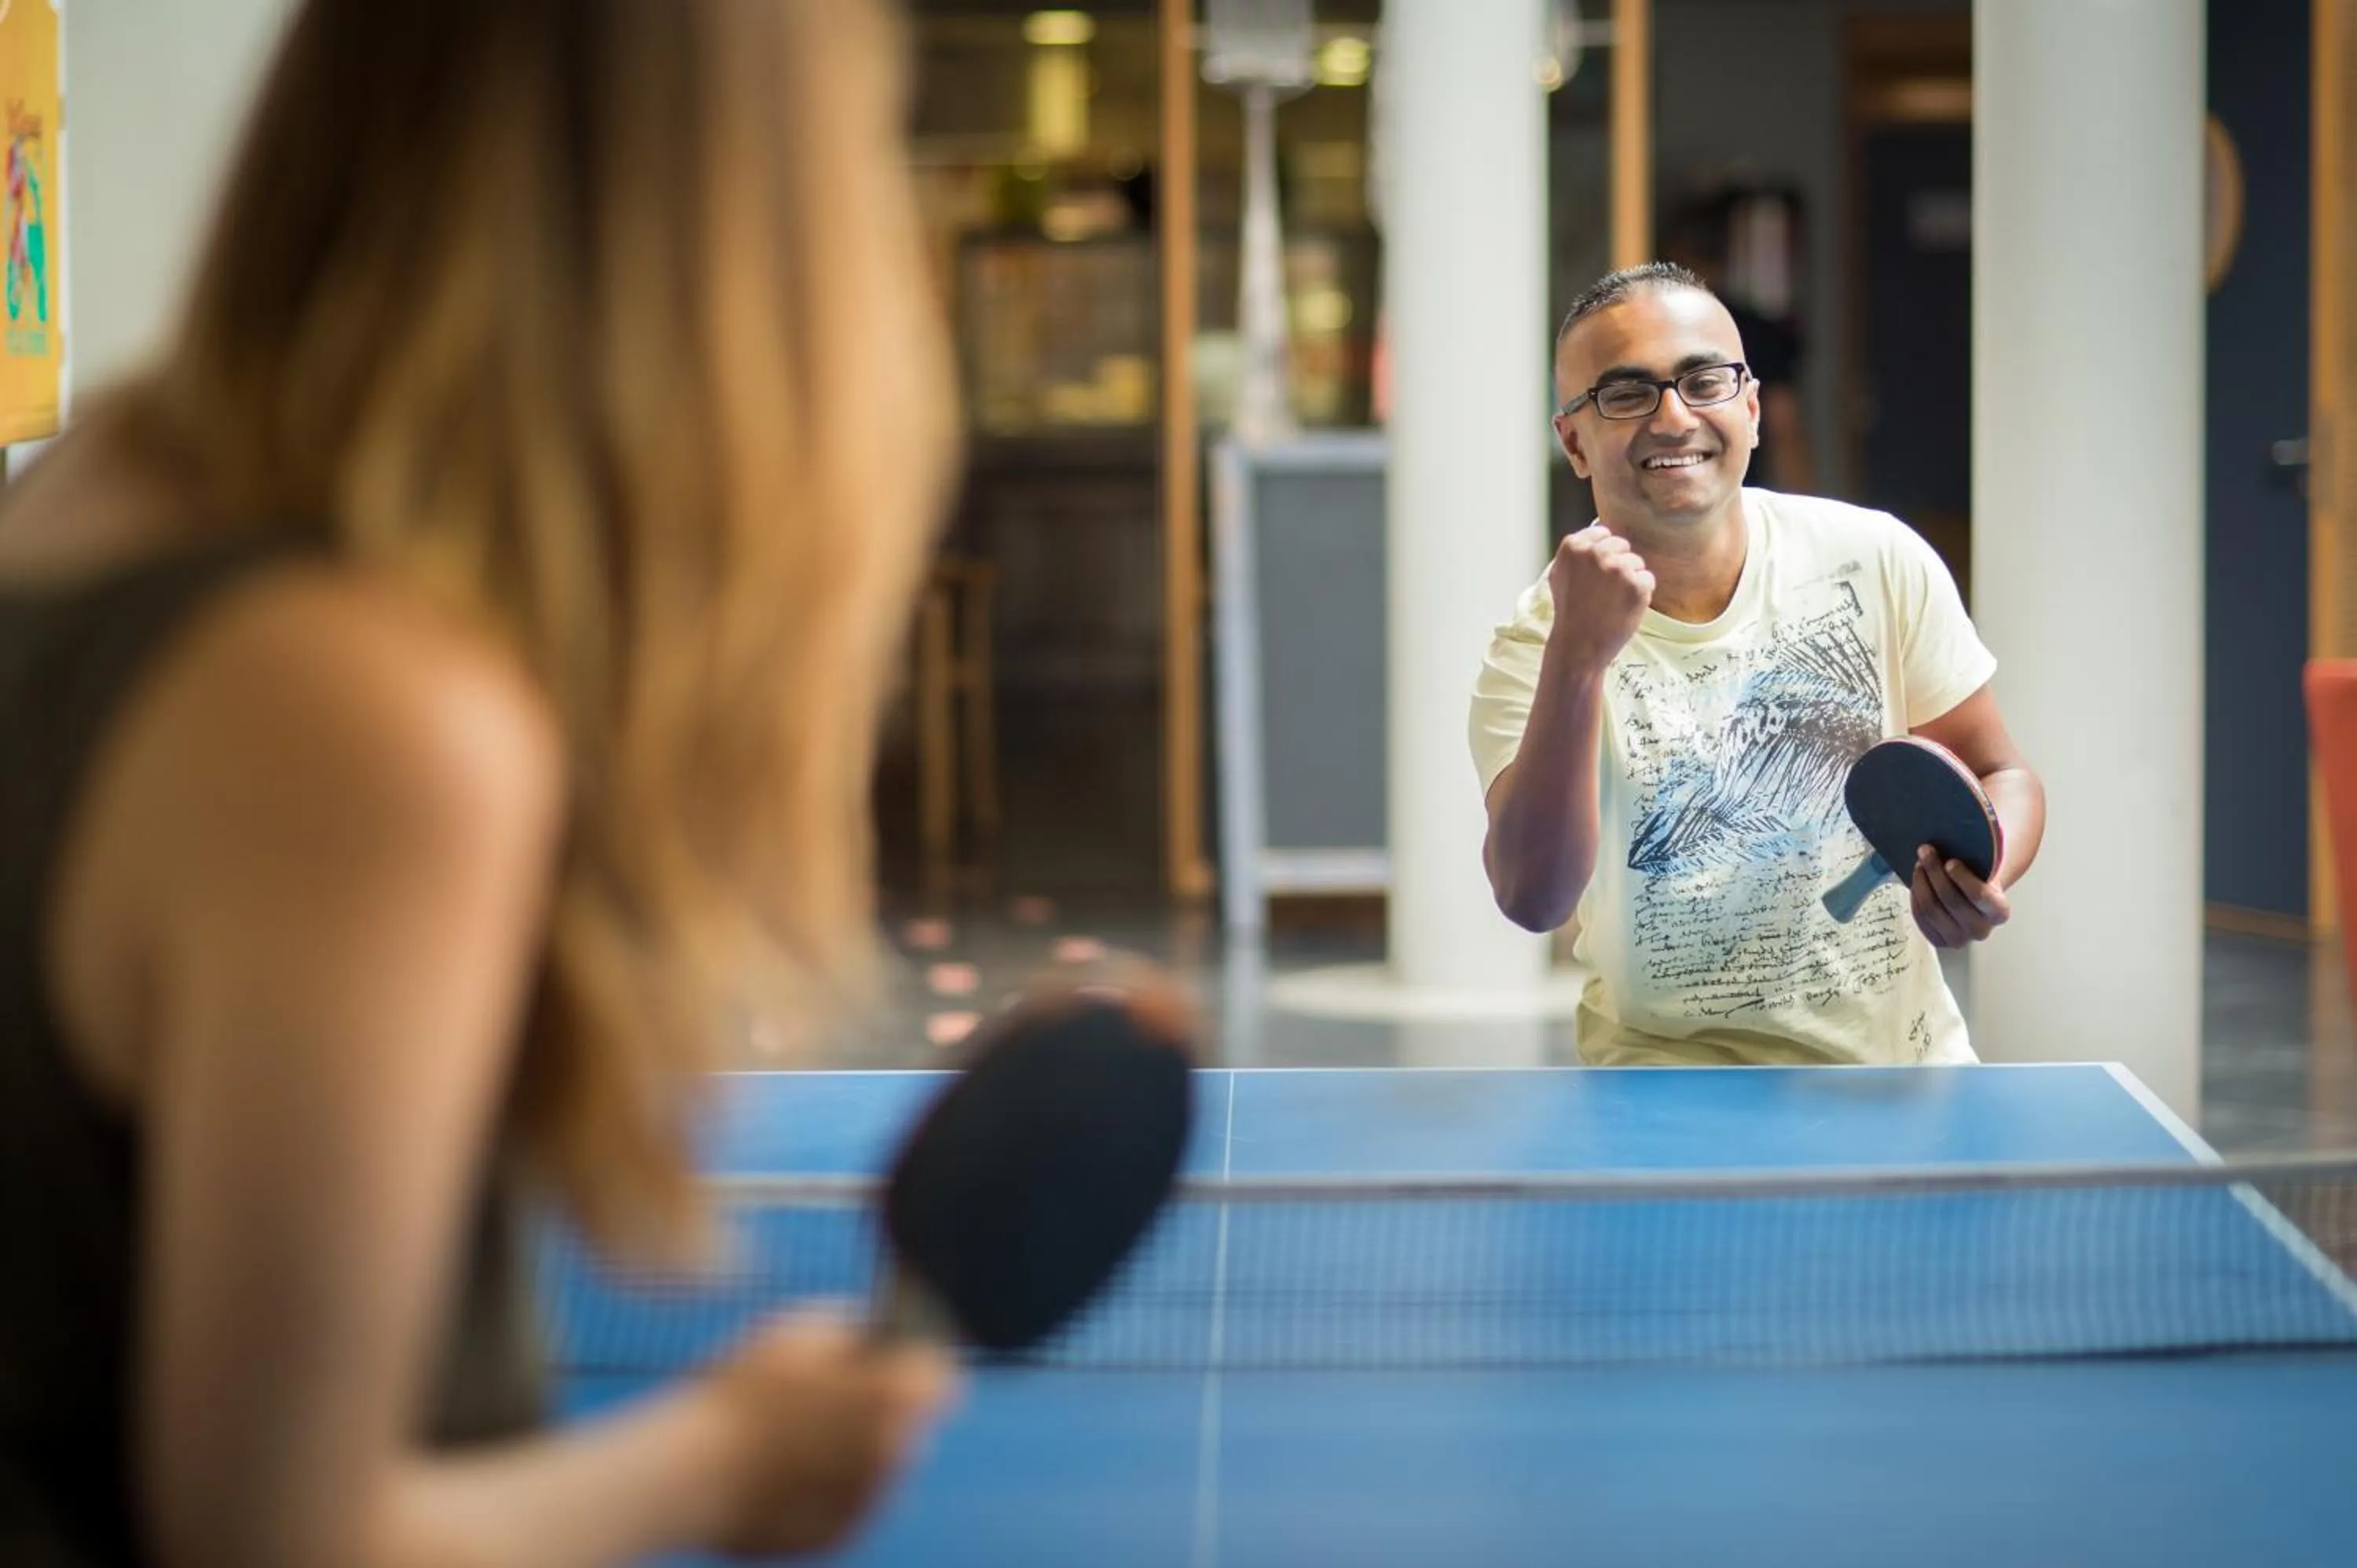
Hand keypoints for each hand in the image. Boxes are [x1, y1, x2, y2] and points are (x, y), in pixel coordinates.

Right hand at [704, 1307, 959, 1558]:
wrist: (689, 1475)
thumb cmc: (737, 1396)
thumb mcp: (795, 1332)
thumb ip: (848, 1329)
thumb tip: (867, 1335)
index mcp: (893, 1396)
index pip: (939, 1379)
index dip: (914, 1368)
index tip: (892, 1365)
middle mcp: (894, 1453)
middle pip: (907, 1427)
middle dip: (880, 1414)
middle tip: (830, 1404)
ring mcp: (868, 1502)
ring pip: (878, 1471)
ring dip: (854, 1455)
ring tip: (798, 1442)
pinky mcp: (839, 1538)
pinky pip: (847, 1508)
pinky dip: (826, 1493)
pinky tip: (785, 1477)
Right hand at [1546, 523, 1654, 670]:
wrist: (1578, 646)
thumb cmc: (1569, 611)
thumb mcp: (1559, 574)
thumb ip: (1577, 551)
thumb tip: (1598, 528)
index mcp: (1573, 546)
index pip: (1603, 532)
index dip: (1603, 555)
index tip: (1595, 576)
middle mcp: (1595, 553)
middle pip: (1622, 545)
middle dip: (1618, 565)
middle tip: (1604, 592)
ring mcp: (1617, 568)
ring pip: (1637, 562)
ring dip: (1630, 580)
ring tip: (1612, 602)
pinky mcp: (1636, 585)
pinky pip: (1648, 579)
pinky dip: (1641, 595)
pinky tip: (1623, 608)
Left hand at [1911, 846, 2009, 947]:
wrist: (1973, 898)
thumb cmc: (1979, 877)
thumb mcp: (1986, 865)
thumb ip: (1983, 849)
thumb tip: (1973, 821)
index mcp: (1998, 911)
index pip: (1980, 896)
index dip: (1963, 879)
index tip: (1950, 861)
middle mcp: (1981, 929)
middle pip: (1950, 900)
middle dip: (1935, 872)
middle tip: (1925, 850)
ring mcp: (1959, 939)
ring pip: (1931, 909)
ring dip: (1921, 882)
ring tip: (1919, 863)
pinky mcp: (1939, 940)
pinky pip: (1920, 917)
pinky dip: (1916, 896)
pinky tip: (1917, 881)